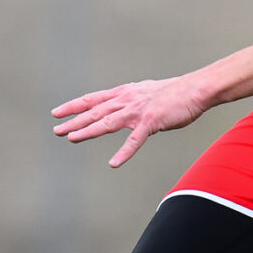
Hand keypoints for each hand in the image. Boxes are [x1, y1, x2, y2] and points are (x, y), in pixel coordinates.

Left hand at [52, 75, 215, 167]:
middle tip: (56, 130)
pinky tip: (114, 163)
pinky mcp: (151, 122)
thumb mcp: (146, 91)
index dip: (74, 106)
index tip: (57, 113)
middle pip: (94, 111)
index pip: (93, 99)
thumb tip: (123, 104)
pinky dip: (124, 152)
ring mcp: (137, 111)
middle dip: (74, 120)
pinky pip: (134, 140)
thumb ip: (132, 99)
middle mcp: (127, 100)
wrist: (196, 89)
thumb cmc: (175, 93)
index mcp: (125, 92)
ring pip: (107, 122)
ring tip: (72, 139)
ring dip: (88, 131)